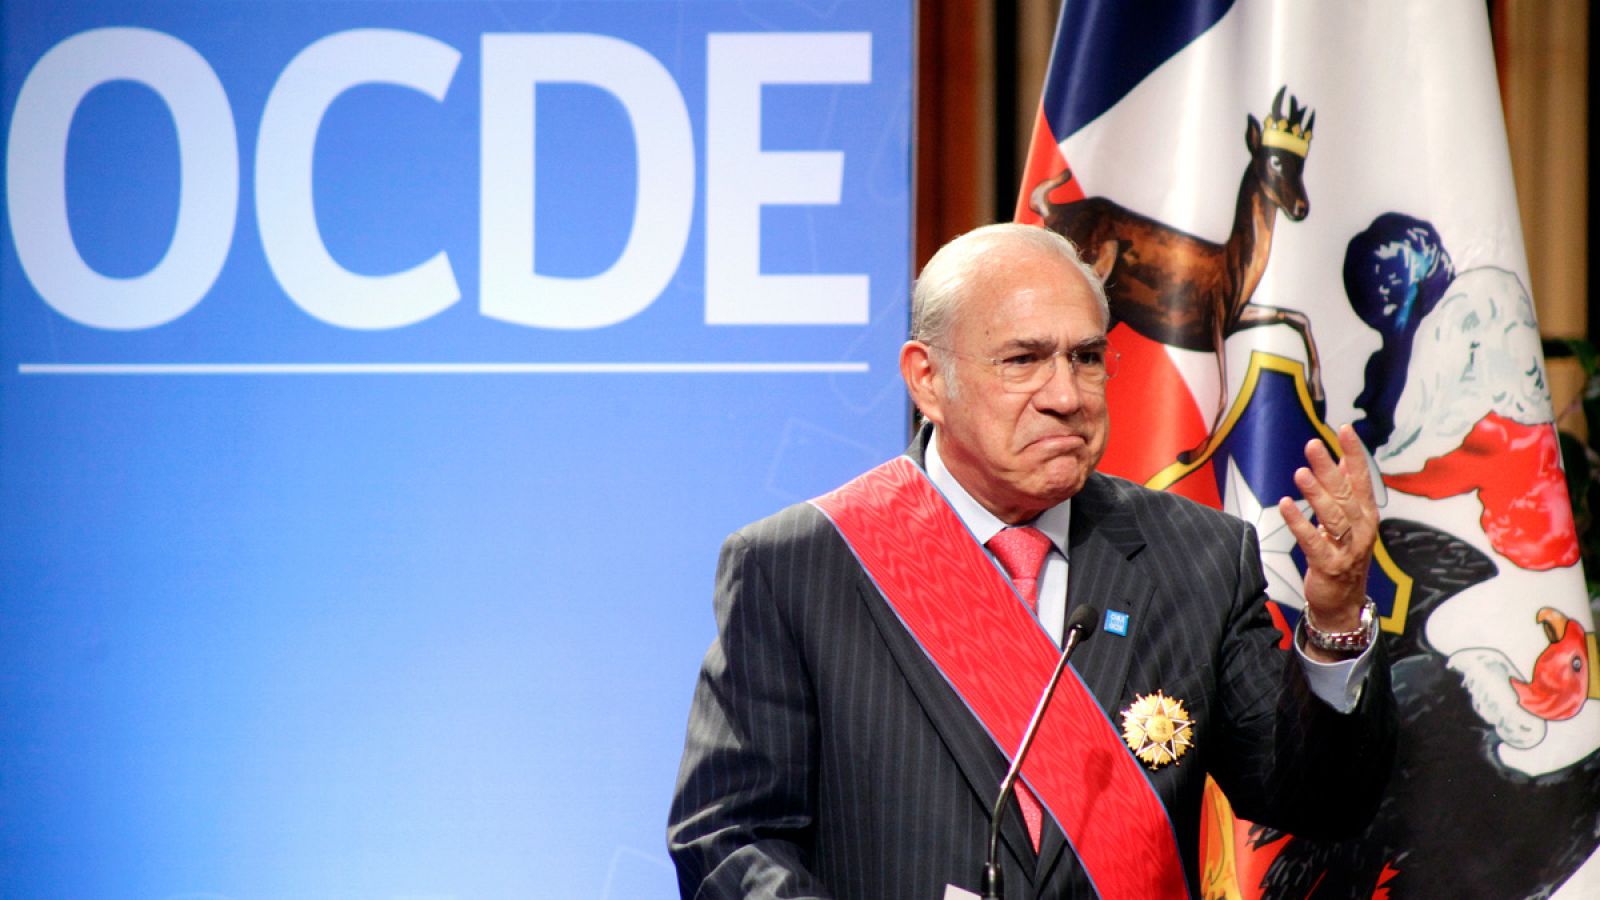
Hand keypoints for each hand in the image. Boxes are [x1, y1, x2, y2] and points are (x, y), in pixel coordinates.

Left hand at [1277, 425, 1376, 657]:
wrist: (1343, 602)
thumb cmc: (1344, 553)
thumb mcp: (1349, 519)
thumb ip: (1347, 489)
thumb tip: (1342, 457)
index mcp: (1366, 514)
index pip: (1362, 479)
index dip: (1354, 454)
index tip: (1345, 430)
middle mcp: (1361, 529)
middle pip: (1345, 494)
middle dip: (1329, 468)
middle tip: (1313, 445)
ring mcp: (1347, 548)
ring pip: (1333, 517)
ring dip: (1317, 494)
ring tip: (1300, 473)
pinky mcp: (1329, 565)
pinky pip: (1314, 541)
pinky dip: (1300, 523)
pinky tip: (1286, 505)